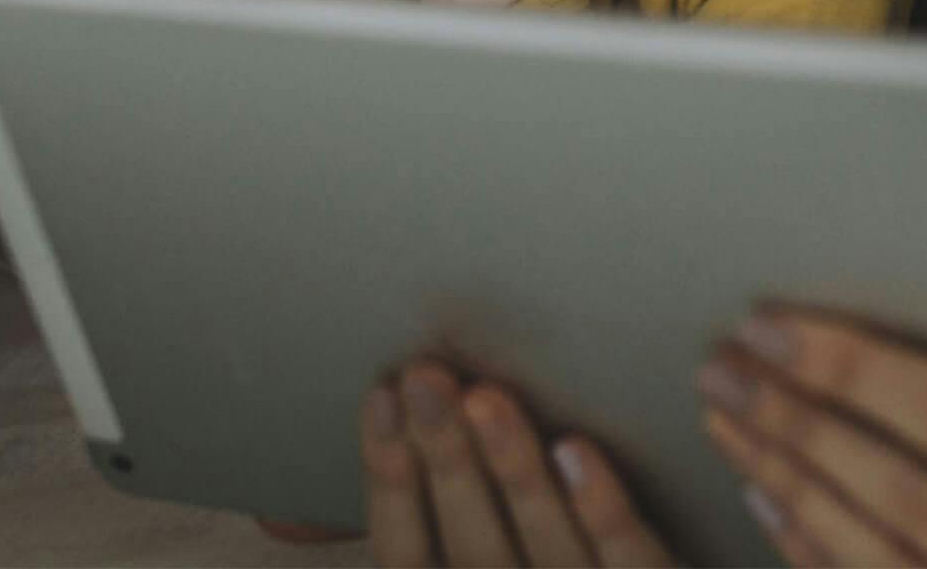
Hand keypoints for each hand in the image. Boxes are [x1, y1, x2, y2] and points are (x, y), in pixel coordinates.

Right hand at [361, 357, 675, 566]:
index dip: (388, 478)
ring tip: (485, 395)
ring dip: (510, 469)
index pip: (407, 554)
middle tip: (424, 376)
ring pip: (542, 544)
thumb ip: (424, 543)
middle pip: (468, 544)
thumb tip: (297, 509)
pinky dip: (600, 509)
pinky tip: (577, 450)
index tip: (379, 394)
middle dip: (443, 457)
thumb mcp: (487, 564)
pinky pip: (629, 561)